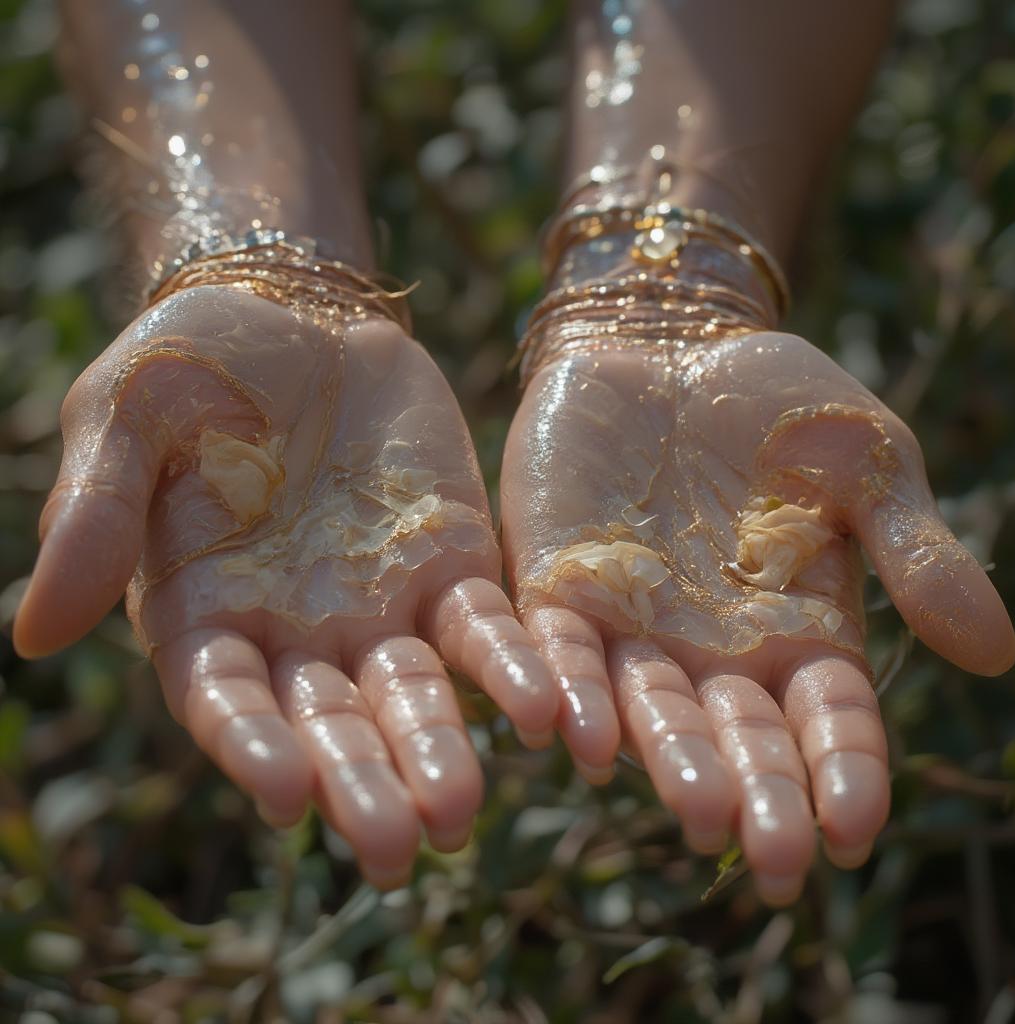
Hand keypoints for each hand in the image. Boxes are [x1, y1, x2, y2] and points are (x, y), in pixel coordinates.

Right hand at [15, 285, 557, 886]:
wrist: (297, 315)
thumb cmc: (192, 364)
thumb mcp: (125, 415)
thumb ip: (94, 514)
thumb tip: (34, 633)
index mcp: (205, 612)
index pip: (226, 699)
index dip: (251, 746)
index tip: (286, 795)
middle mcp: (296, 632)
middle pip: (329, 724)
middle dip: (360, 783)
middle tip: (394, 853)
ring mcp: (382, 606)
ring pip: (413, 695)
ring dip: (439, 752)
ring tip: (461, 813)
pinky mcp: (451, 567)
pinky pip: (485, 630)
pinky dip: (510, 671)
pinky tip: (544, 713)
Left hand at [501, 327, 1014, 903]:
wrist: (671, 341)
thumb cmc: (779, 404)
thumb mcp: (867, 464)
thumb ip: (914, 552)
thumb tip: (994, 657)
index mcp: (797, 631)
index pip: (828, 720)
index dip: (842, 773)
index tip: (852, 833)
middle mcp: (712, 649)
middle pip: (740, 739)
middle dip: (759, 798)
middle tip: (772, 862)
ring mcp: (632, 623)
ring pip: (649, 710)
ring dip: (668, 761)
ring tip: (691, 813)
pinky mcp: (559, 584)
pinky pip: (559, 649)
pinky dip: (568, 691)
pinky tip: (577, 737)